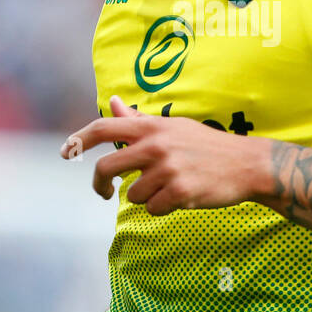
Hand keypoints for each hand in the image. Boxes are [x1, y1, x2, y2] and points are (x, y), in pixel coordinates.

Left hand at [62, 95, 269, 215]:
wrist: (246, 164)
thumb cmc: (206, 145)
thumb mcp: (173, 127)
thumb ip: (139, 119)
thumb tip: (111, 102)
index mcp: (152, 127)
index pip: (103, 127)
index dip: (78, 139)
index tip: (65, 152)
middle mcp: (156, 145)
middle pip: (106, 168)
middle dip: (99, 185)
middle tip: (104, 193)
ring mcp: (168, 169)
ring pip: (132, 195)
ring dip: (146, 197)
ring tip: (170, 187)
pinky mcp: (180, 191)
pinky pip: (152, 209)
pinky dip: (162, 208)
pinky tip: (182, 197)